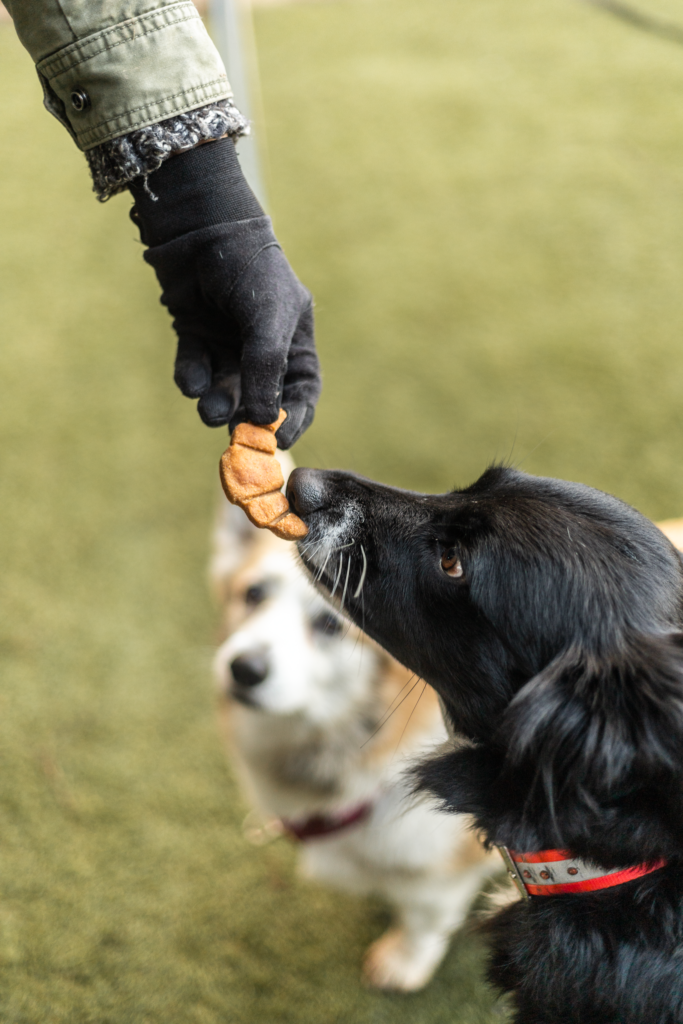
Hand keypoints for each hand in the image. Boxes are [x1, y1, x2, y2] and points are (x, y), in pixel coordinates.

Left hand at [129, 139, 320, 448]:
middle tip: (237, 438)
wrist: (196, 224)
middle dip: (247, 420)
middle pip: (260, 400)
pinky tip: (191, 379)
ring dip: (217, 406)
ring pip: (224, 391)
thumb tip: (261, 422)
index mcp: (294, 341)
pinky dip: (192, 379)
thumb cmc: (247, 266)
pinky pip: (195, 371)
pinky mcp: (194, 336)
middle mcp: (262, 347)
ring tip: (210, 409)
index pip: (301, 393)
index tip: (278, 443)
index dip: (293, 420)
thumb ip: (267, 369)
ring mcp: (227, 343)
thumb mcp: (267, 318)